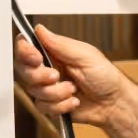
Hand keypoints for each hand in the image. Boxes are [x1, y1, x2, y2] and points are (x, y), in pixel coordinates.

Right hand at [14, 25, 128, 128]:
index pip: (27, 47)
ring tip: (74, 90)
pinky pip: (43, 107)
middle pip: (24, 70)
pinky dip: (60, 106)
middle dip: (40, 76)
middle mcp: (48, 68)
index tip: (36, 58)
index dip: (25, 52)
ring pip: (34, 91)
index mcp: (55, 52)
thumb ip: (60, 44)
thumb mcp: (85, 55)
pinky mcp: (51, 105)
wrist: (114, 103)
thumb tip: (40, 30)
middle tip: (56, 76)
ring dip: (56, 93)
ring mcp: (49, 88)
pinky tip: (74, 101)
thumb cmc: (105, 76)